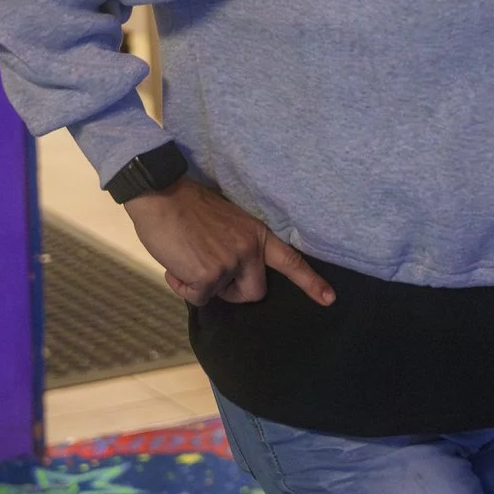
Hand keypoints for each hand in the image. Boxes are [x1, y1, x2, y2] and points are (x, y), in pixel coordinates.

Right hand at [125, 180, 334, 308]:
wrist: (163, 195)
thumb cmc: (188, 208)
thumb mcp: (227, 224)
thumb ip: (237, 247)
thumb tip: (228, 276)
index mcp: (257, 234)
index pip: (291, 261)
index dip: (311, 282)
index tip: (330, 299)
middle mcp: (251, 249)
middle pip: (254, 293)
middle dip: (233, 293)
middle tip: (209, 276)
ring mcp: (233, 261)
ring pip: (219, 295)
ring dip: (200, 284)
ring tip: (186, 258)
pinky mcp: (210, 274)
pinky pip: (197, 297)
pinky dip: (183, 286)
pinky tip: (175, 264)